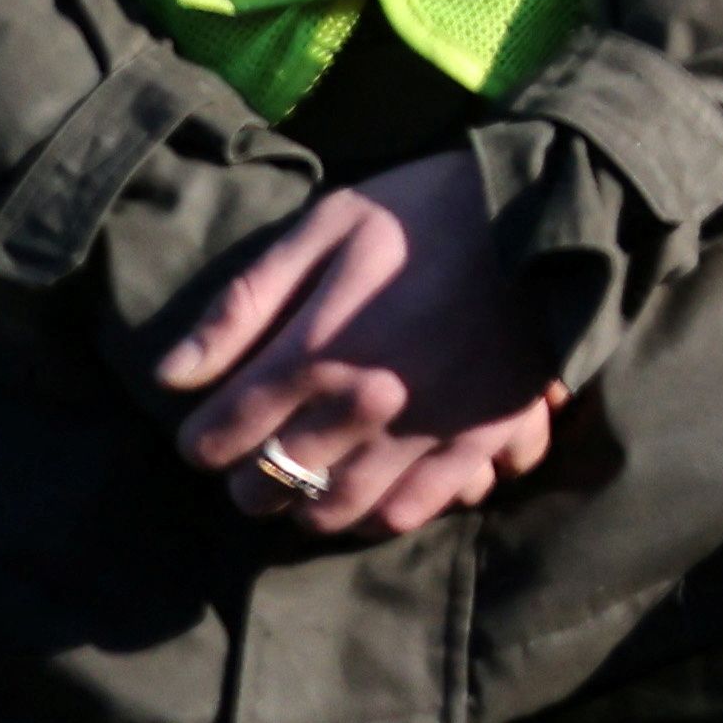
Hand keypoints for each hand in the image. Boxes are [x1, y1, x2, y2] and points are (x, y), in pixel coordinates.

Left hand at [155, 154, 562, 539]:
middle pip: (268, 483)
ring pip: (335, 512)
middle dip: (244, 480)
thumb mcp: (327, 226)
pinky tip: (372, 491)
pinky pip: (412, 510)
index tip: (205, 431)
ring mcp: (422, 431)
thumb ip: (245, 301)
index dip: (200, 440)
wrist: (551, 210)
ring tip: (305, 486)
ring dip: (305, 508)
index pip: (221, 434)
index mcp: (315, 350)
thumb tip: (171, 374)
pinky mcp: (476, 441)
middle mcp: (361, 406)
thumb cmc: (428, 210)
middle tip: (250, 461)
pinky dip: (379, 513)